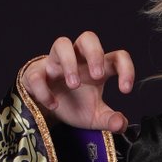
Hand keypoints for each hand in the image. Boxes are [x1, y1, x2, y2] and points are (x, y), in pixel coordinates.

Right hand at [21, 32, 135, 131]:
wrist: (45, 110)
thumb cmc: (73, 105)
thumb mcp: (94, 116)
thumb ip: (109, 120)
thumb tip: (121, 124)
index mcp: (96, 68)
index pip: (117, 57)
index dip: (126, 68)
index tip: (125, 90)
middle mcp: (77, 60)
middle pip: (88, 37)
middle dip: (94, 53)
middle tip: (97, 76)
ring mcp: (55, 63)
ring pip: (61, 43)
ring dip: (69, 62)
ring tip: (73, 85)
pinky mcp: (36, 73)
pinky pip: (37, 74)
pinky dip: (44, 89)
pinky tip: (53, 104)